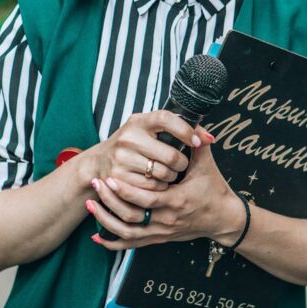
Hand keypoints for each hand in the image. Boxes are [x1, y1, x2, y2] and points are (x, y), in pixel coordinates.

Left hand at [86, 135, 244, 250]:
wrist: (223, 218)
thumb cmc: (214, 190)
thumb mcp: (207, 166)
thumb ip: (199, 145)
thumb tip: (195, 125)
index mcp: (178, 201)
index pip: (147, 199)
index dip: (126, 191)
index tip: (110, 178)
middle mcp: (167, 220)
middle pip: (132, 217)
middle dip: (110, 202)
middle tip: (96, 185)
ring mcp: (161, 232)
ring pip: (127, 233)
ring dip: (106, 221)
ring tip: (91, 205)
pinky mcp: (158, 238)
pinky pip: (132, 244)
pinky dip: (113, 243)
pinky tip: (96, 236)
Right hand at [89, 110, 204, 192]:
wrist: (98, 163)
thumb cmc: (133, 145)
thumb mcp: (148, 131)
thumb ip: (177, 130)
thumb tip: (209, 138)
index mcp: (138, 121)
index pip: (167, 119)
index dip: (186, 130)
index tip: (198, 141)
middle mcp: (128, 137)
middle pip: (170, 154)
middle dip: (181, 163)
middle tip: (180, 165)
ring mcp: (122, 158)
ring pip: (163, 173)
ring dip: (171, 177)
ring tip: (167, 174)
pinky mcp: (119, 178)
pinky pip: (152, 188)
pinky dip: (159, 188)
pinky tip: (155, 182)